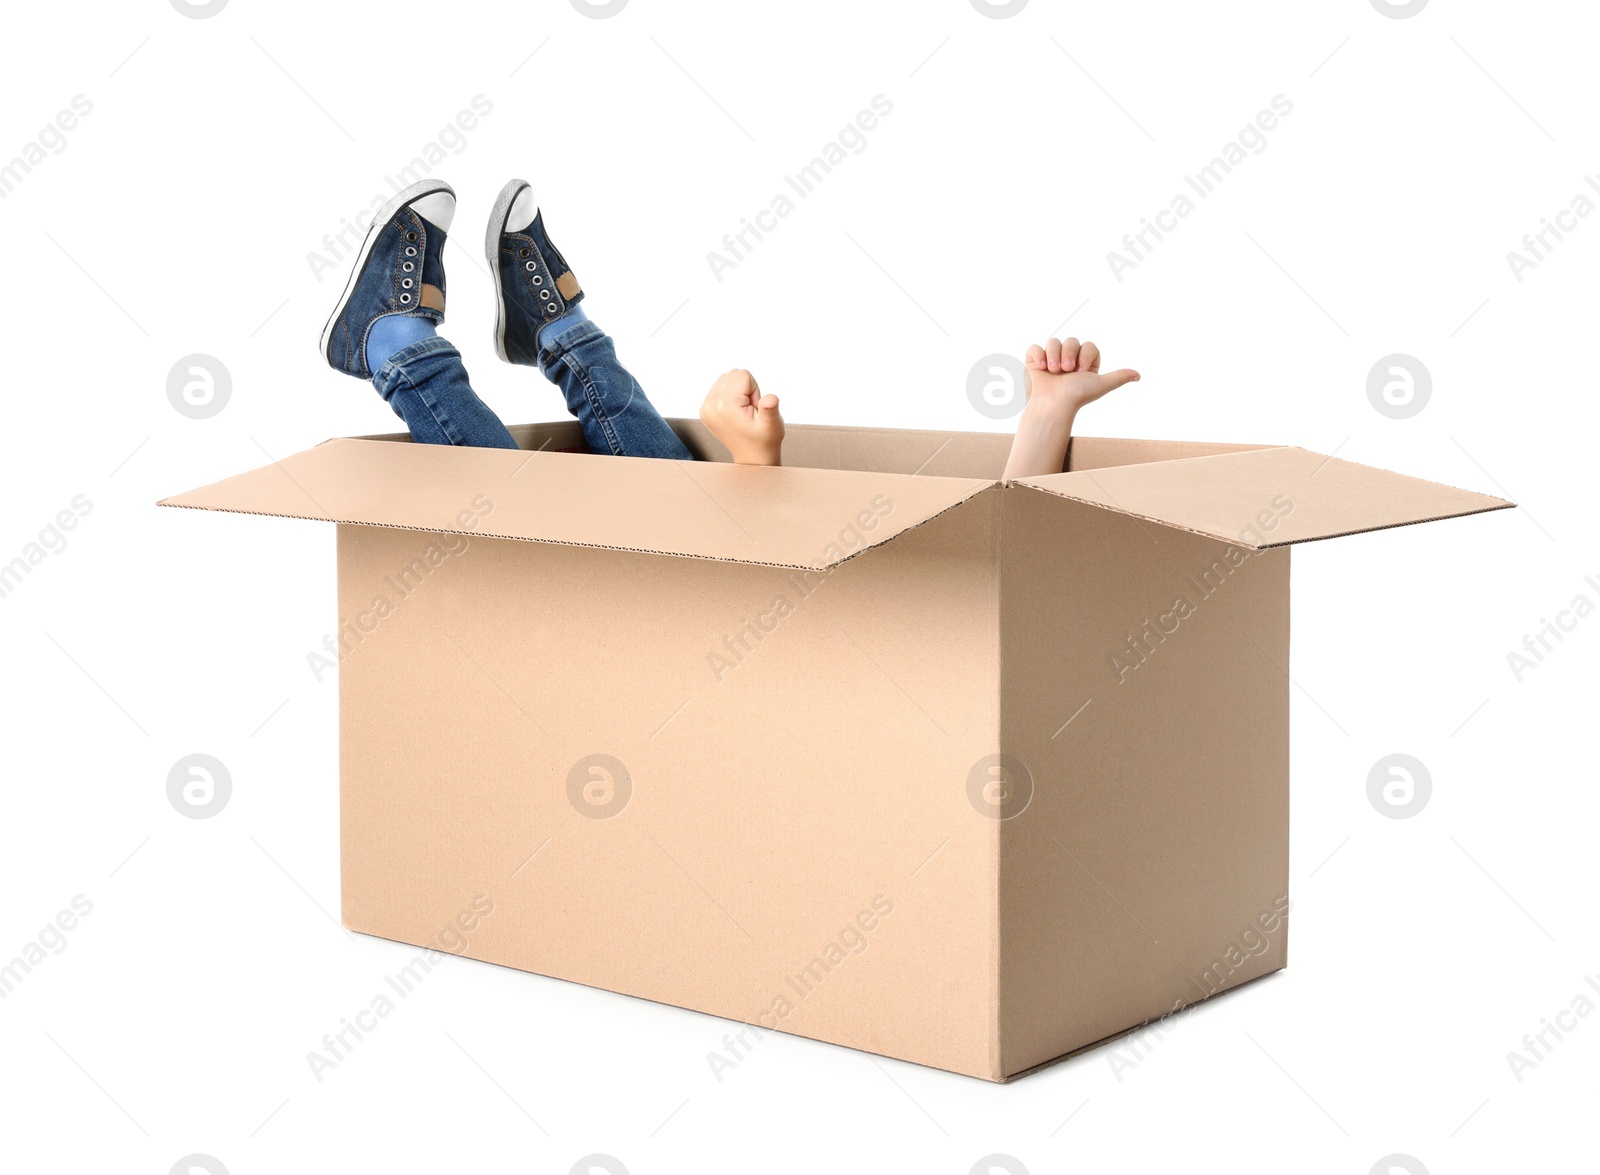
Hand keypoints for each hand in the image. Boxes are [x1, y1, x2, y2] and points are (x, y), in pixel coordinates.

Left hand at [700, 368, 783, 465]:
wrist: (752, 458)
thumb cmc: (764, 441)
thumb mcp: (773, 425)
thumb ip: (770, 408)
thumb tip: (770, 399)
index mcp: (725, 406)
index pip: (743, 375)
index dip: (755, 390)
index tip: (754, 409)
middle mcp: (710, 405)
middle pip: (733, 374)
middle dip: (746, 390)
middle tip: (749, 412)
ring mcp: (705, 408)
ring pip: (727, 379)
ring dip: (738, 392)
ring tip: (743, 412)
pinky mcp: (705, 410)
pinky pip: (720, 388)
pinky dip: (730, 396)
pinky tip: (735, 412)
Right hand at [1023, 337, 1139, 410]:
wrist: (1052, 405)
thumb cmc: (1076, 397)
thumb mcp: (1100, 384)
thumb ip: (1118, 377)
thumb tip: (1138, 375)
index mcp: (1084, 364)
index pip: (1088, 345)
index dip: (1085, 355)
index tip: (1081, 371)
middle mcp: (1068, 360)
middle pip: (1071, 340)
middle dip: (1069, 354)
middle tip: (1067, 370)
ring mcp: (1050, 360)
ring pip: (1054, 341)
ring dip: (1054, 354)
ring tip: (1053, 370)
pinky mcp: (1034, 361)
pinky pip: (1036, 347)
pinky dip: (1039, 354)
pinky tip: (1042, 367)